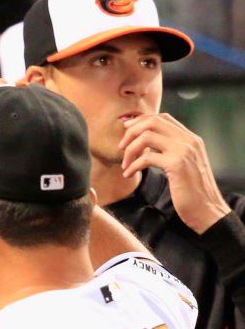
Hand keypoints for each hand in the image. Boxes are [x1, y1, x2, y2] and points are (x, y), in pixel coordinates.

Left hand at [119, 112, 230, 232]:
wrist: (207, 210)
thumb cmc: (192, 191)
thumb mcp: (184, 165)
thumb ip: (172, 151)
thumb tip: (148, 144)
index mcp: (191, 139)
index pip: (163, 118)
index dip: (141, 121)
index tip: (126, 131)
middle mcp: (189, 140)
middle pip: (153, 121)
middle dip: (131, 132)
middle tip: (121, 147)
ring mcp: (184, 151)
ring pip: (146, 136)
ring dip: (129, 150)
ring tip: (125, 164)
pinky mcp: (177, 164)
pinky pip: (146, 158)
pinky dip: (132, 165)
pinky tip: (128, 174)